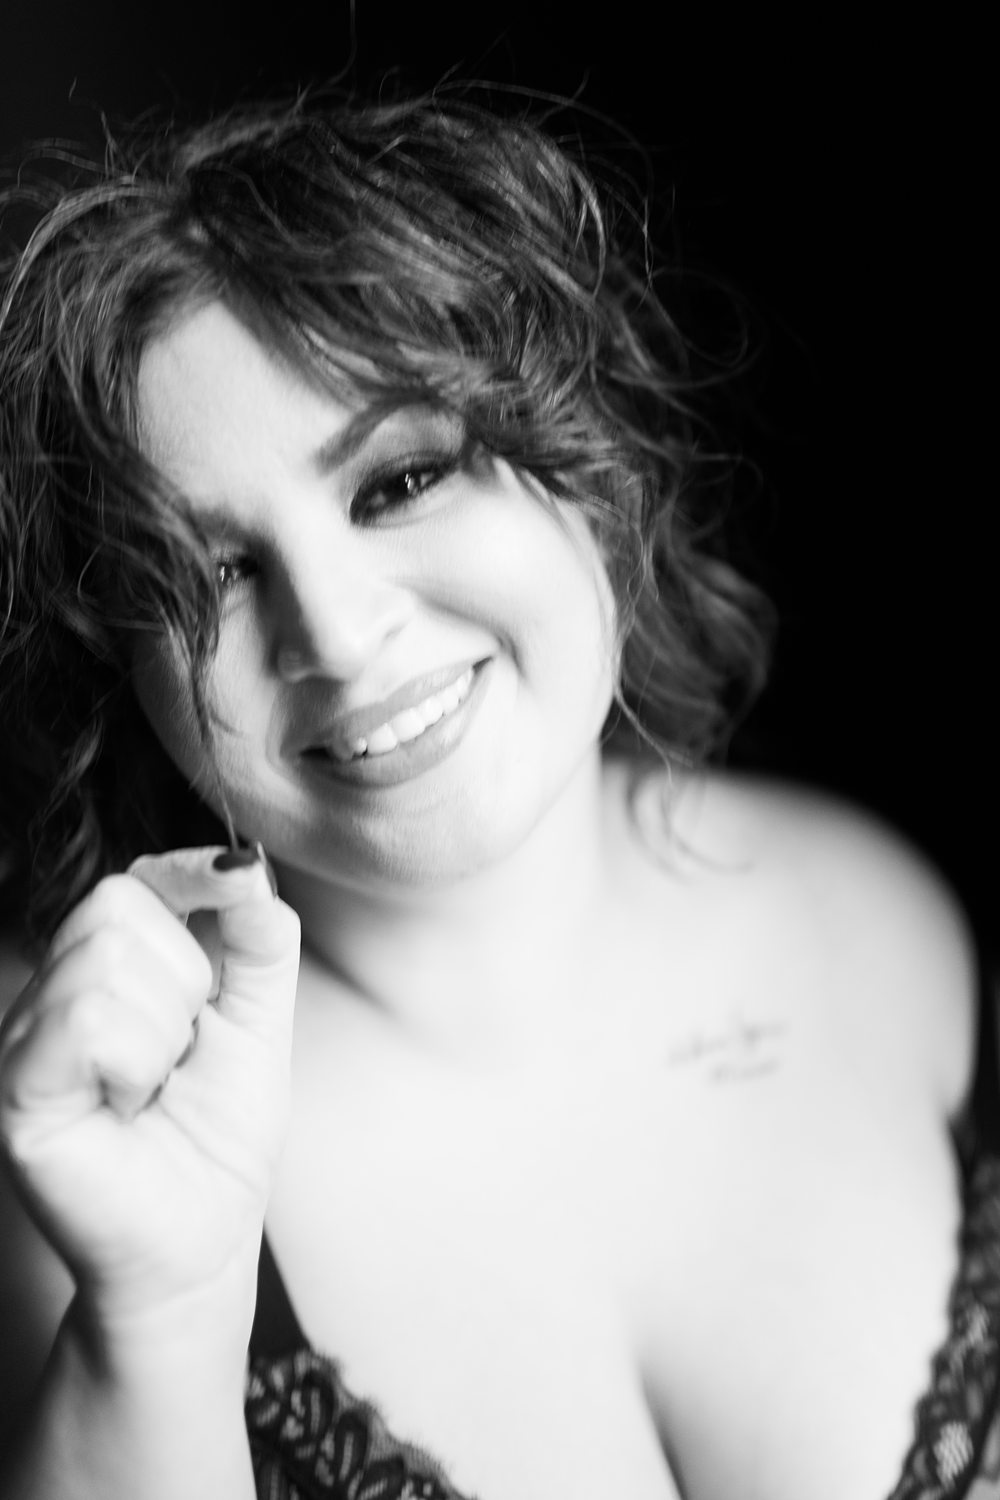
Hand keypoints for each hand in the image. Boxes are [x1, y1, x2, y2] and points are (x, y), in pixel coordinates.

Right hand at [0, 847, 299, 1330]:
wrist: (200, 1244)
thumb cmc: (218, 1140)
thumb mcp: (261, 1024)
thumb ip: (261, 941)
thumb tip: (249, 867)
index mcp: (109, 971)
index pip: (136, 882)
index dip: (190, 877)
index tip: (236, 891)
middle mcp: (56, 993)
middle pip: (121, 907)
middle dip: (187, 983)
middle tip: (179, 1056)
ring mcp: (28, 1038)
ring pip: (110, 959)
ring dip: (165, 1031)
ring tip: (152, 1087)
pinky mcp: (19, 1087)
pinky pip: (88, 1014)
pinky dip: (136, 1060)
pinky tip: (128, 1105)